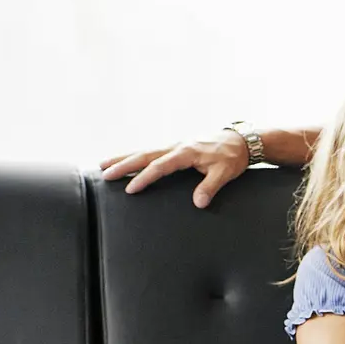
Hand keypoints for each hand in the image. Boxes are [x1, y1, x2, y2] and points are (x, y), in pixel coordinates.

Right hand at [100, 132, 249, 207]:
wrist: (241, 140)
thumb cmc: (233, 157)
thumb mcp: (225, 173)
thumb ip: (210, 187)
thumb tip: (198, 203)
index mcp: (186, 152)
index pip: (160, 166)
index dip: (144, 178)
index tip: (129, 189)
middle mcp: (177, 146)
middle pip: (145, 155)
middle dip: (123, 164)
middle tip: (104, 174)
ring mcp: (175, 145)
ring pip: (145, 151)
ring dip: (124, 158)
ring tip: (103, 165)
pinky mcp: (176, 147)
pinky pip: (152, 151)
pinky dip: (136, 156)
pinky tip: (126, 161)